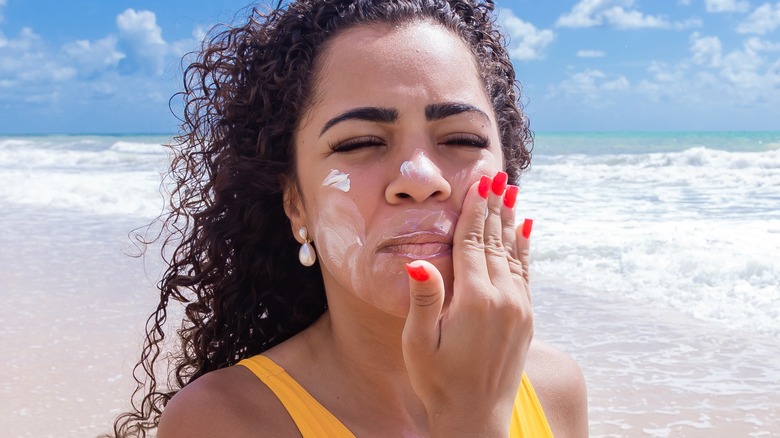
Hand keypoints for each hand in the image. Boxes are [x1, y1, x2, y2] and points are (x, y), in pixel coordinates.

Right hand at [402, 171, 533, 436]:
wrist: (477, 417)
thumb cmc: (438, 381)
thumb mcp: (419, 343)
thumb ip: (423, 299)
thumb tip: (418, 262)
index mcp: (474, 299)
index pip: (473, 242)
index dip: (475, 209)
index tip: (480, 182)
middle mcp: (503, 298)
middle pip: (496, 240)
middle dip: (495, 206)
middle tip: (498, 175)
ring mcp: (519, 308)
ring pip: (514, 253)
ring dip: (511, 221)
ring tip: (512, 193)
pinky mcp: (526, 318)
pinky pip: (526, 272)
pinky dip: (524, 248)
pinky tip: (526, 231)